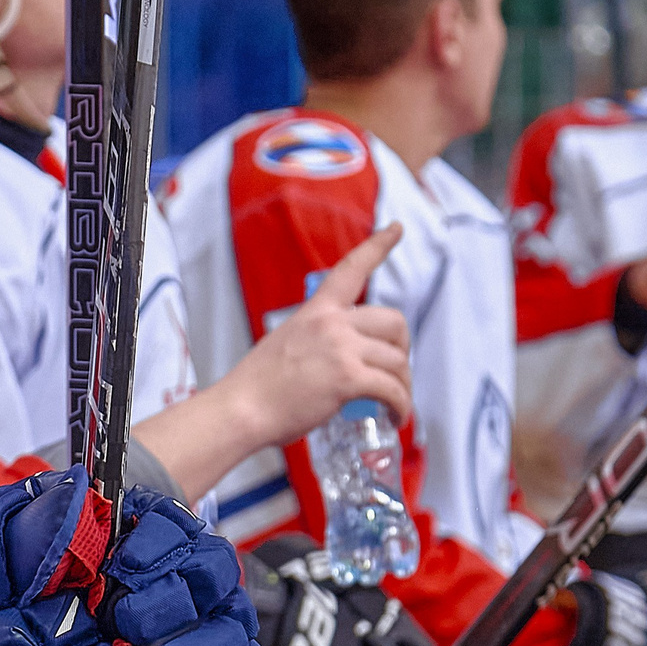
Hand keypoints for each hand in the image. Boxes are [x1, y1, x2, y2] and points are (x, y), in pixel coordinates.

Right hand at [141, 225, 409, 497]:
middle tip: (396, 373)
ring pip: (398, 361)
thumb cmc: (259, 387)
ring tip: (394, 405)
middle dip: (404, 348)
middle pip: (395, 321)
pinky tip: (394, 417)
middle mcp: (332, 323)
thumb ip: (317, 339)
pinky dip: (401, 407)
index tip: (397, 228)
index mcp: (316, 310)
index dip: (379, 245)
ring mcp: (341, 348)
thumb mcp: (286, 342)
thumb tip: (341, 356)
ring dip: (404, 386)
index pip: (352, 269)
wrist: (242, 409)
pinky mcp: (348, 378)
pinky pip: (393, 390)